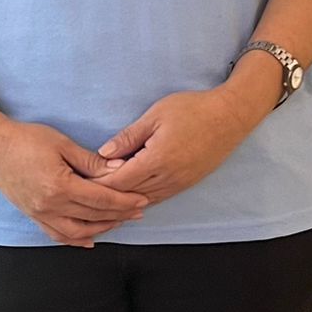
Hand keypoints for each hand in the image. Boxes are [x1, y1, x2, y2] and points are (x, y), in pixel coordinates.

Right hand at [0, 120, 149, 246]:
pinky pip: (57, 234)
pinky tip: (89, 239)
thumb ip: (90, 161)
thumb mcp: (62, 144)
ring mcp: (40, 213)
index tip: (142, 200)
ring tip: (119, 222)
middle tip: (139, 211)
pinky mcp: (32, 215)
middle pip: (93, 217)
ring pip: (77, 232)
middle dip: (120, 215)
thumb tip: (118, 171)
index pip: (100, 199)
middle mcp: (50, 206)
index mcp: (59, 186)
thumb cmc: (25, 139)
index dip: (124, 201)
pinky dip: (76, 239)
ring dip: (101, 229)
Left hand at [98, 83, 268, 203]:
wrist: (230, 117)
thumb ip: (129, 136)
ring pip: (143, 201)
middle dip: (106, 196)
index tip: (81, 181)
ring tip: (101, 202)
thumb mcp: (156, 115)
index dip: (98, 182)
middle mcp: (168, 177)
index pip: (119, 180)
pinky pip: (158, 198)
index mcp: (157, 159)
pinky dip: (140, 200)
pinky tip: (128, 200)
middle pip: (128, 195)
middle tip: (83, 195)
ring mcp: (178, 183)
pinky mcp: (186, 184)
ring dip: (122, 203)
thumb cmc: (193, 109)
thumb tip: (103, 153)